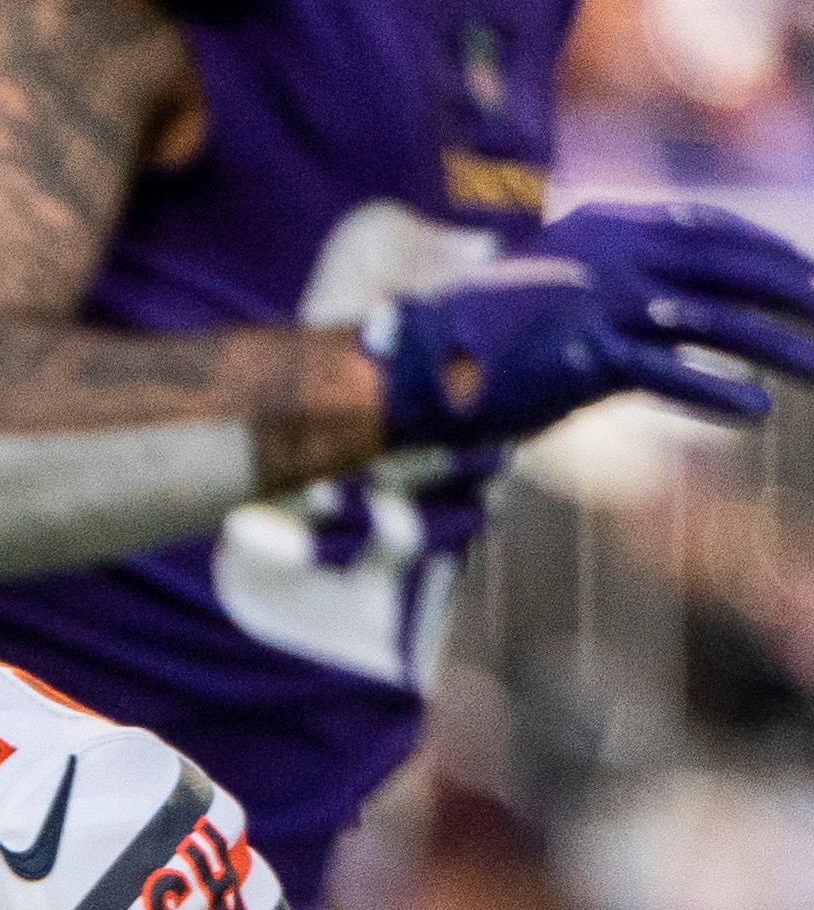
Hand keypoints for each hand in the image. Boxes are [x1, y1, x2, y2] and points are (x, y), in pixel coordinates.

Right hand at [369, 202, 813, 449]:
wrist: (408, 365)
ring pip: (713, 321)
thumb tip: (680, 310)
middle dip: (792, 288)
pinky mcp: (581, 359)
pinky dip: (714, 391)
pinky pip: (665, 374)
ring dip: (777, 347)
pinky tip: (753, 410)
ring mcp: (597, 304)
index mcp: (602, 226)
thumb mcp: (553, 288)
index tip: (804, 270)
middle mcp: (608, 255)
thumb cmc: (478, 335)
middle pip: (726, 266)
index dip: (764, 249)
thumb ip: (614, 285)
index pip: (707, 226)